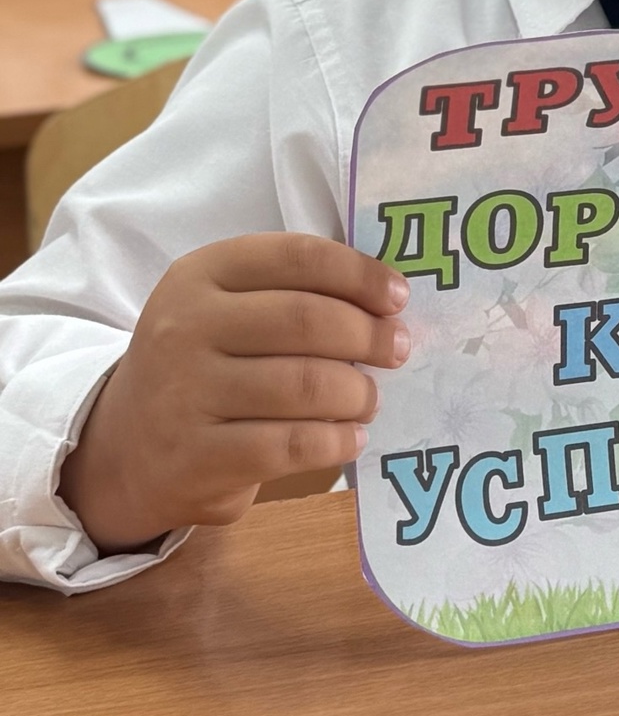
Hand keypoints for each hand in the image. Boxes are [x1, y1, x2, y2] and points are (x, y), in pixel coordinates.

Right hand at [57, 233, 410, 552]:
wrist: (124, 447)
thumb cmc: (202, 363)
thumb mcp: (225, 308)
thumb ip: (292, 292)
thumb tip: (389, 300)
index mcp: (200, 275)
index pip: (297, 256)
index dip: (360, 274)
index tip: (398, 297)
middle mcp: (186, 327)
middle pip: (307, 320)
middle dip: (369, 335)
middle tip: (398, 349)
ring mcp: (186, 394)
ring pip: (305, 385)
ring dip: (357, 392)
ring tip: (369, 398)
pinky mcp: (197, 458)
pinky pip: (291, 445)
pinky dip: (336, 441)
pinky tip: (350, 437)